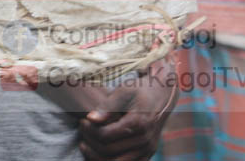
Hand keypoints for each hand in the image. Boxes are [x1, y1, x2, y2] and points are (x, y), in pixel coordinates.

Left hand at [38, 58, 177, 160]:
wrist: (162, 96)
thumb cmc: (139, 90)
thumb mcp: (124, 91)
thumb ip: (107, 106)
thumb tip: (91, 119)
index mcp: (139, 123)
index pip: (105, 135)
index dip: (89, 130)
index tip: (82, 121)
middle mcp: (145, 140)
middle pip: (109, 151)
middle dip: (90, 142)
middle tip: (82, 130)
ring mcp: (147, 150)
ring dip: (96, 156)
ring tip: (85, 144)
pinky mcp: (147, 155)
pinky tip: (97, 151)